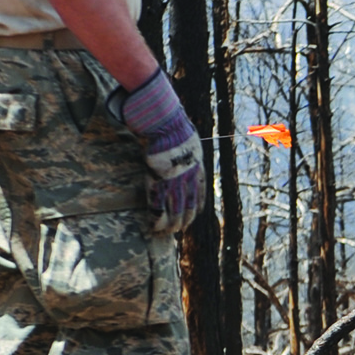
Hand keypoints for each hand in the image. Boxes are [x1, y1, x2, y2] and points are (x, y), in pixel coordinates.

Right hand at [112, 73, 204, 233]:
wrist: (165, 121)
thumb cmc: (174, 125)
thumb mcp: (189, 139)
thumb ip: (188, 149)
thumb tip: (185, 145)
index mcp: (198, 168)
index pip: (201, 195)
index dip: (195, 208)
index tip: (192, 216)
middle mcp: (190, 178)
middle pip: (189, 206)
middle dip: (183, 221)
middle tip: (176, 230)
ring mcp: (175, 181)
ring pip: (174, 210)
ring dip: (170, 225)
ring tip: (165, 233)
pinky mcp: (159, 181)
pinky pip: (159, 206)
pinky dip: (156, 218)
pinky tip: (154, 226)